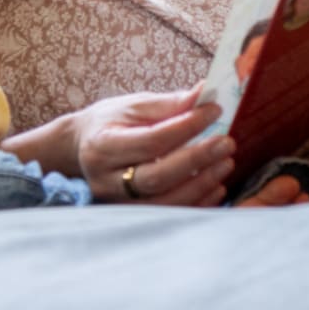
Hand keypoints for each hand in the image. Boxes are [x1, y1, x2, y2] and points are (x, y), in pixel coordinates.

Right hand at [70, 84, 237, 206]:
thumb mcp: (133, 105)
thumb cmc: (111, 122)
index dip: (186, 127)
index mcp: (104, 145)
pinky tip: (217, 187)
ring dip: (200, 185)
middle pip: (155, 177)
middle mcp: (106, 179)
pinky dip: (196, 204)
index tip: (214, 111)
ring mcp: (117, 202)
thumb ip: (168, 104)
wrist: (82, 147)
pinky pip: (169, 215)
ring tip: (226, 164)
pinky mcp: (132, 214)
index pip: (151, 140)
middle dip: (196, 160)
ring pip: (163, 203)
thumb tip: (204, 94)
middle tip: (227, 143)